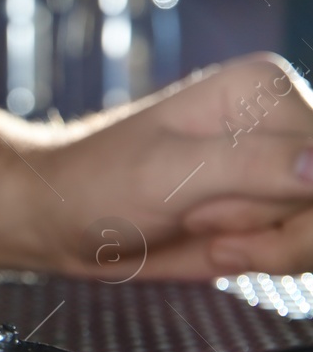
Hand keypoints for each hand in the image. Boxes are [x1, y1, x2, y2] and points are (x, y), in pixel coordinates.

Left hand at [0, 54, 312, 278]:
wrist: (61, 218)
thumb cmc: (97, 182)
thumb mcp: (172, 172)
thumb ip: (255, 165)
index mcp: (266, 91)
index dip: (288, 202)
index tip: (214, 204)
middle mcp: (284, 125)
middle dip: (274, 230)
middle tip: (199, 218)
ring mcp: (281, 170)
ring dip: (266, 249)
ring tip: (199, 226)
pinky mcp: (271, 208)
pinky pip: (303, 250)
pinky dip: (263, 260)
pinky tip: (212, 243)